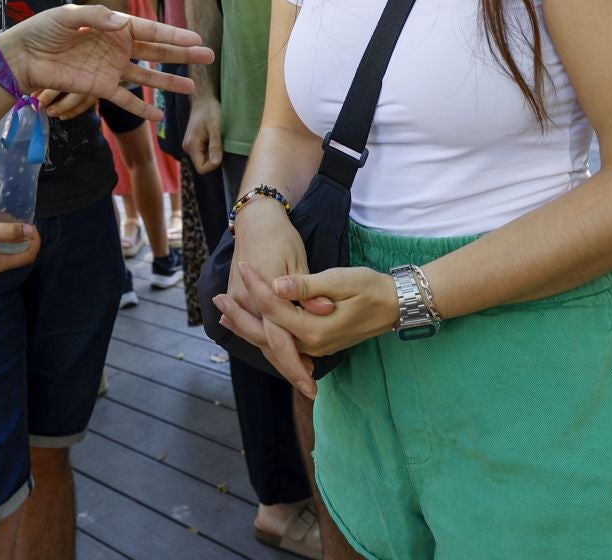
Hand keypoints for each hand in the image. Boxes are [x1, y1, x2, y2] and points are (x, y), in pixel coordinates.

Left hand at [0, 5, 210, 126]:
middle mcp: (117, 47)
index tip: (196, 39)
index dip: (174, 35)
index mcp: (114, 25)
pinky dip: (141, 108)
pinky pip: (125, 100)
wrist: (23, 56)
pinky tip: (160, 115)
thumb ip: (97, 16)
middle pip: (156, 51)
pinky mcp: (99, 88)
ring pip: (147, 76)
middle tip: (208, 56)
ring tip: (193, 87)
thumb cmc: (44, 29)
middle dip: (182, 54)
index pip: (150, 30)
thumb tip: (121, 22)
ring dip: (169, 82)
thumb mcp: (69, 14)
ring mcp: (111, 69)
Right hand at [183, 94, 224, 173]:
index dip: (213, 164)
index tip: (221, 150)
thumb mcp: (215, 127)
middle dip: (214, 157)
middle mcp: (187, 148)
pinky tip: (213, 136)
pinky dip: (211, 148)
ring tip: (216, 137)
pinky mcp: (193, 142)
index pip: (201, 168)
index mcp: (191, 145)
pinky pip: (203, 153)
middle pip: (202, 164)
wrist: (203, 99)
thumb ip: (215, 146)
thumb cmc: (209, 110)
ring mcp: (190, 145)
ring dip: (213, 152)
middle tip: (219, 141)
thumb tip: (216, 163)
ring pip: (203, 159)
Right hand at [211, 201, 317, 391]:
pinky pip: (257, 326)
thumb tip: (322, 308)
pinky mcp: (241, 297)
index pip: (280, 342)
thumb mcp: (300, 260)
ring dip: (279, 357)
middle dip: (289, 369)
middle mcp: (249, 304)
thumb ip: (309, 288)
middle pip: (268, 345)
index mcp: (266, 297)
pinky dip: (270, 341)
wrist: (256, 220)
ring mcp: (242, 301)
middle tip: (310, 390)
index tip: (311, 386)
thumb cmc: (282, 238)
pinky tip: (283, 351)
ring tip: (301, 376)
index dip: (295, 366)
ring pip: (261, 339)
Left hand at [218, 258, 399, 396]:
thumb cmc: (370, 288)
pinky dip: (264, 335)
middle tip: (217, 301)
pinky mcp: (317, 344)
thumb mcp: (340, 280)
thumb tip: (277, 285)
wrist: (394, 305)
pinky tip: (253, 326)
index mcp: (314, 329)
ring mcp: (314, 347)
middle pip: (266, 334)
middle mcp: (311, 344)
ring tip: (225, 315)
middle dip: (239, 317)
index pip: (274, 307)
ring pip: (272, 342)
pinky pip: (284, 343)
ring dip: (248, 328)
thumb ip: (306, 286)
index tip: (244, 264)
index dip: (256, 284)